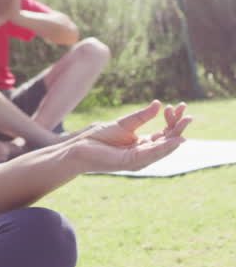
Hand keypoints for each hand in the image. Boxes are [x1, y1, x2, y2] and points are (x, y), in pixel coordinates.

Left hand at [74, 101, 190, 173]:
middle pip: (168, 142)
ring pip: (163, 149)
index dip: (173, 121)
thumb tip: (158, 104)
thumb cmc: (99, 137)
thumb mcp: (125, 123)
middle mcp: (144, 155)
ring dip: (176, 135)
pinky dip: (164, 147)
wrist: (80, 147)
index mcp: (143, 146)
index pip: (164, 134)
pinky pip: (151, 154)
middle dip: (179, 127)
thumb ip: (142, 116)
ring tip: (185, 120)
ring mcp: (139, 160)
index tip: (179, 106)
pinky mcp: (131, 162)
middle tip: (187, 112)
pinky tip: (174, 138)